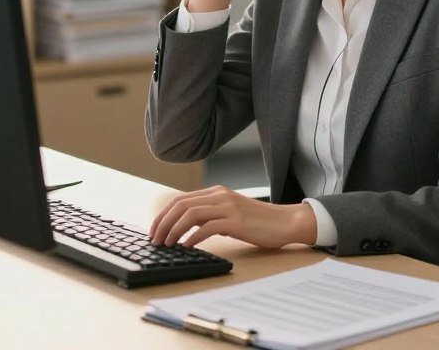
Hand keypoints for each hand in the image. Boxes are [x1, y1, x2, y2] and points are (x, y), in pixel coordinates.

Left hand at [148, 185, 316, 249]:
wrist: (284, 222)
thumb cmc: (258, 222)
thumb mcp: (229, 214)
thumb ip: (210, 217)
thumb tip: (188, 229)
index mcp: (216, 192)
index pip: (180, 199)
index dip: (163, 214)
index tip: (154, 230)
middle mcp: (219, 195)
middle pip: (181, 205)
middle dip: (163, 222)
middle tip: (155, 239)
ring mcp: (228, 207)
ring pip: (191, 214)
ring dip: (174, 230)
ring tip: (167, 244)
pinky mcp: (236, 221)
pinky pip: (208, 227)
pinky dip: (193, 236)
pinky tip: (186, 246)